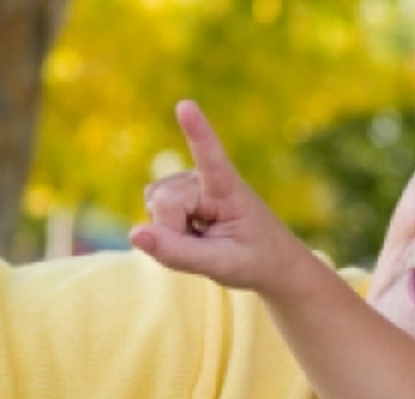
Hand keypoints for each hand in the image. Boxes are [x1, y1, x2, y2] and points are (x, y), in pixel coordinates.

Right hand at [130, 100, 310, 294]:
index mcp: (229, 189)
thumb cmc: (254, 260)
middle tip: (209, 245)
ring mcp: (187, 183)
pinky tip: (191, 234)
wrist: (269, 261)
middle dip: (174, 232)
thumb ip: (178, 253)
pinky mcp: (175, 192)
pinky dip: (165, 231)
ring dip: (171, 232)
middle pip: (164, 202)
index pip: (212, 158)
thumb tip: (133, 234)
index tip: (186, 105)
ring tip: (205, 238)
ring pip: (154, 206)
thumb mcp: (221, 265)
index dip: (198, 133)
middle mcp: (205, 178)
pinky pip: (151, 213)